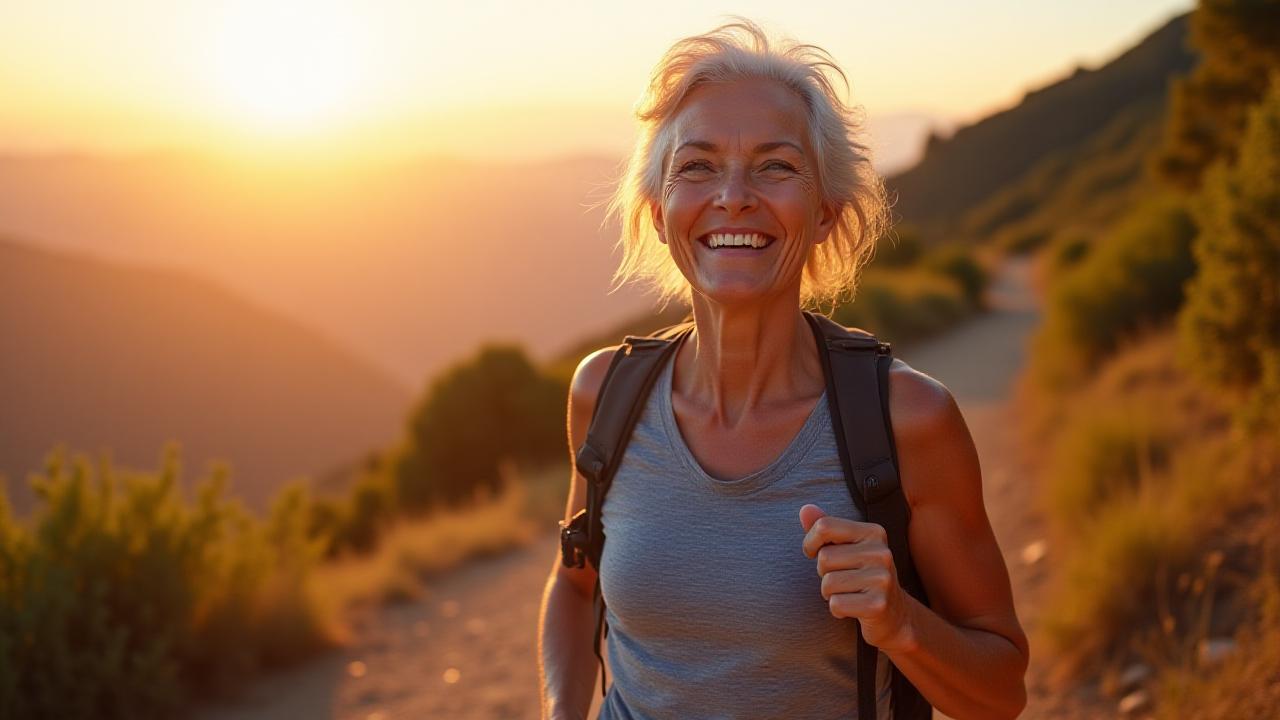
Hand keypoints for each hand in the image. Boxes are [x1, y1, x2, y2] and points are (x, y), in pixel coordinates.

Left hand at [799, 503, 915, 651]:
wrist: (893, 615)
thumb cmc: (861, 576)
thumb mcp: (845, 548)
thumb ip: (825, 528)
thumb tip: (805, 509)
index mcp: (873, 533)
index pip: (825, 526)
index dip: (810, 542)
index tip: (816, 552)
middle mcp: (882, 552)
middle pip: (824, 558)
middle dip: (824, 573)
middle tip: (844, 579)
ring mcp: (882, 579)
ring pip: (828, 583)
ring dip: (830, 593)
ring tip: (849, 593)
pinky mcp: (878, 605)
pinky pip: (836, 604)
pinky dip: (837, 610)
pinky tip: (854, 608)